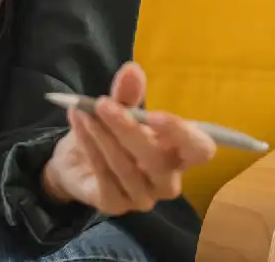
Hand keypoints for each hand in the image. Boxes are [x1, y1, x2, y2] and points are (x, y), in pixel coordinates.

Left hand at [41, 62, 216, 215]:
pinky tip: (78, 124)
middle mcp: (166, 180)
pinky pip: (104, 177)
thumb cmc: (110, 133)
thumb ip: (127, 93)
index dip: (182, 135)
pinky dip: (90, 146)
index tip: (154, 115)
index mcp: (179, 153)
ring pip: (126, 168)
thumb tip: (132, 69)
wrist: (75, 160)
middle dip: (128, 130)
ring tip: (83, 111)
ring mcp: (142, 197)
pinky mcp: (115, 205)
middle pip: (159, 161)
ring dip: (102, 136)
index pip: (200, 150)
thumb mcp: (118, 109)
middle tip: (102, 104)